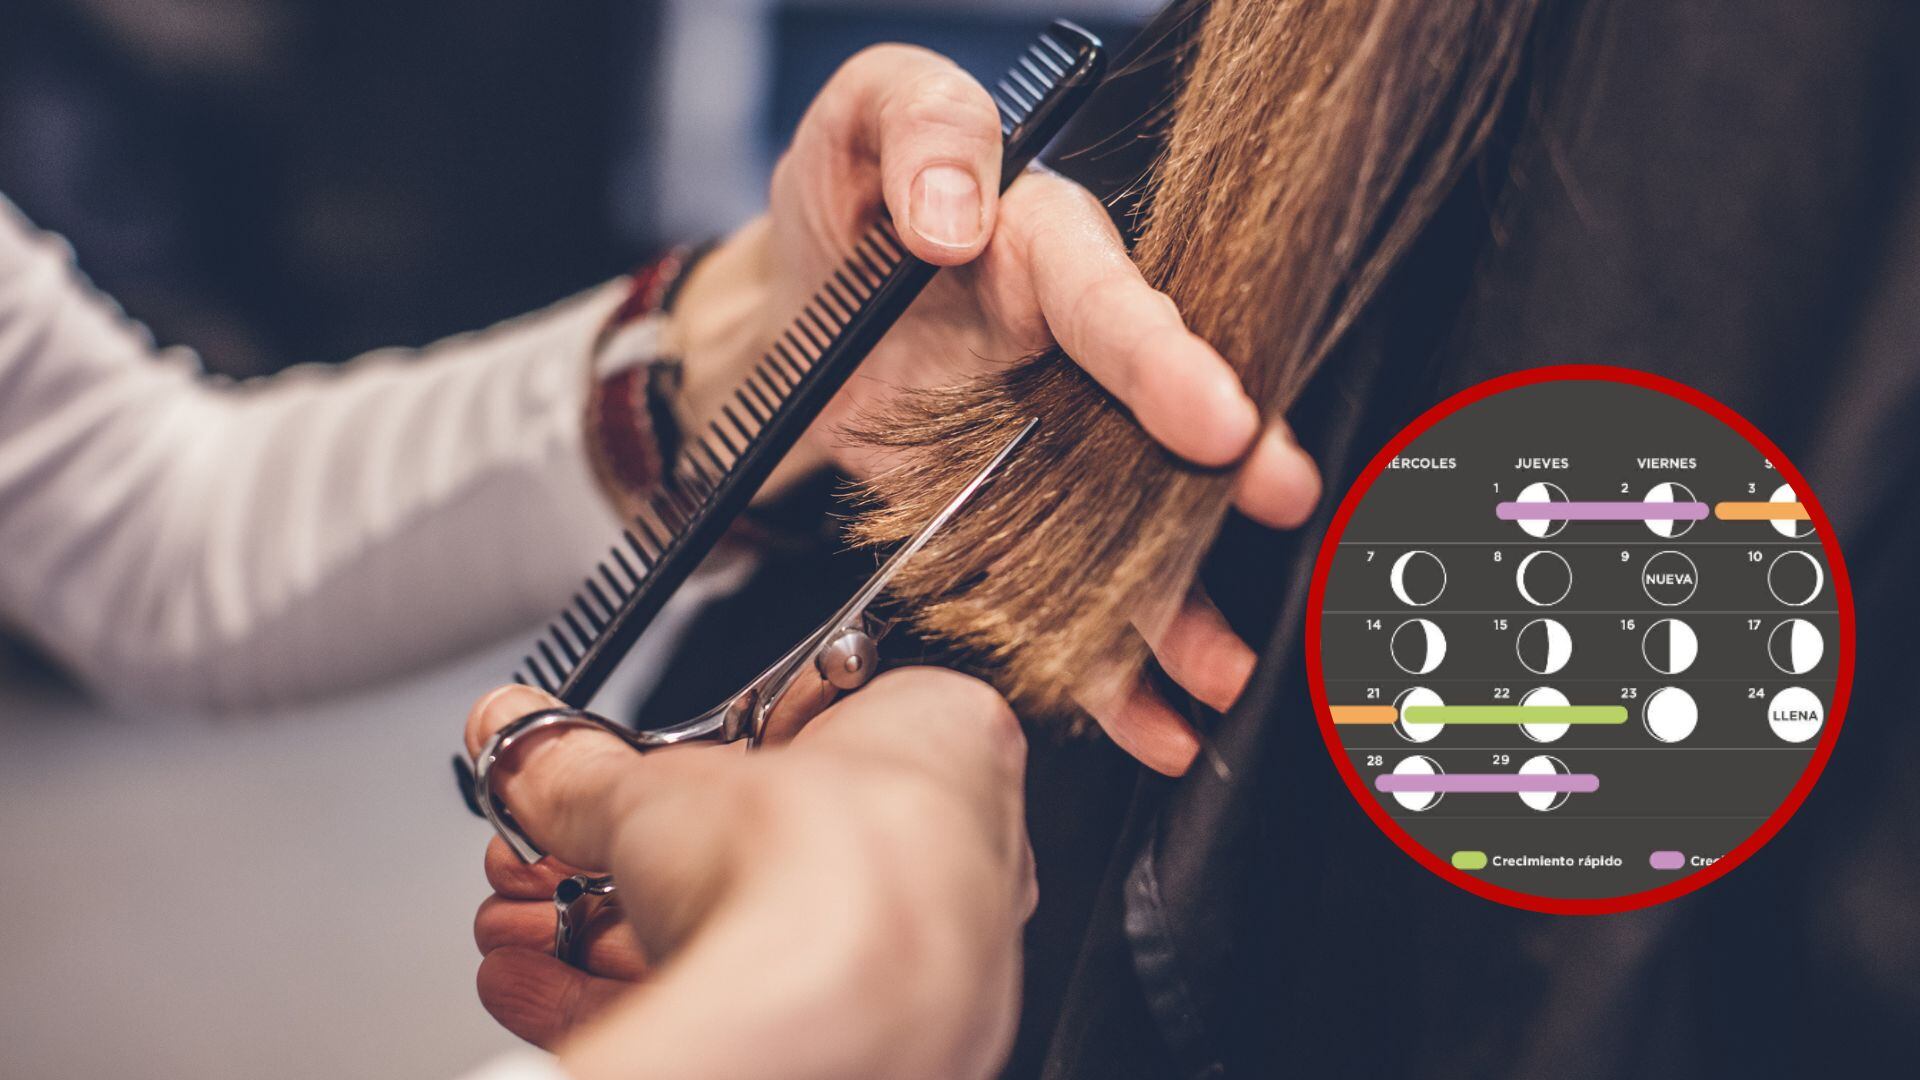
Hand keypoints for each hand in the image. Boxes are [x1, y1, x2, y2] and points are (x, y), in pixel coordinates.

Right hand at [465, 670, 1033, 1078]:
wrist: (832, 1019)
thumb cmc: (821, 869)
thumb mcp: (656, 785)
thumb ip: (577, 766)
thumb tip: (521, 740)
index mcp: (947, 743)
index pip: (810, 730)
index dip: (696, 753)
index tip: (623, 765)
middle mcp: (953, 860)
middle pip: (760, 849)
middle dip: (624, 857)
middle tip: (549, 854)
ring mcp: (916, 965)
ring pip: (744, 938)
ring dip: (606, 928)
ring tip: (519, 918)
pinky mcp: (863, 1045)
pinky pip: (737, 1008)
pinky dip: (628, 993)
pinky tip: (536, 981)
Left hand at [667, 46, 1319, 776]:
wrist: (786, 317)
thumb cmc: (841, 206)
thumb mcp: (861, 121)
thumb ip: (918, 128)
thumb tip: (952, 206)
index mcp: (1050, 251)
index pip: (1115, 302)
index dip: (1167, 360)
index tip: (1217, 417)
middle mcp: (1073, 355)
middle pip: (1160, 426)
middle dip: (1224, 480)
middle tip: (1279, 510)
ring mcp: (1052, 446)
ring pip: (1130, 530)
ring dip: (1176, 603)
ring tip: (1216, 669)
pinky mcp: (1012, 517)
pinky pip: (1067, 592)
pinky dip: (1104, 662)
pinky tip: (1145, 717)